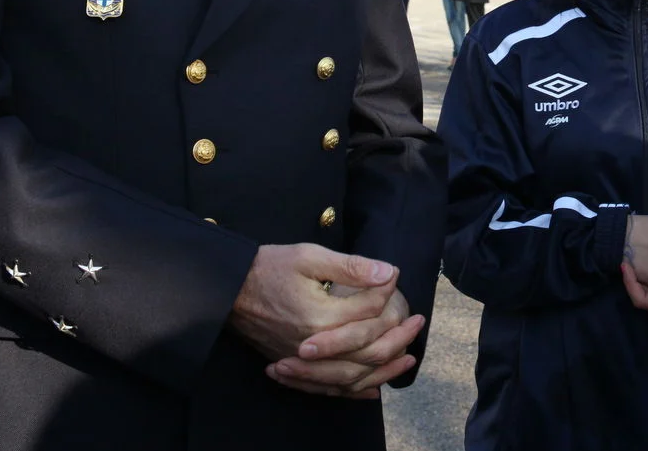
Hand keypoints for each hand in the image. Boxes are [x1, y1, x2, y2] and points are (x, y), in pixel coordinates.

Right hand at [230, 245, 416, 396]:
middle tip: (419, 322)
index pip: (368, 313)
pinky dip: (353, 391)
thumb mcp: (310, 256)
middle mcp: (313, 346)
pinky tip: (372, 390)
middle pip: (367, 352)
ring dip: (384, 369)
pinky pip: (328, 388)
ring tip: (408, 357)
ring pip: (352, 376)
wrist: (228, 289)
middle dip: (398, 337)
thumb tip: (389, 273)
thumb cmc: (269, 267)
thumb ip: (351, 266)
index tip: (396, 276)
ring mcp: (302, 361)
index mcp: (320, 317)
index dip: (386, 294)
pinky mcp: (293, 367)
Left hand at [620, 251, 647, 317]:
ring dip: (636, 278)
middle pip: (639, 298)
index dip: (630, 284)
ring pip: (642, 293)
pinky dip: (643, 276)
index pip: (641, 300)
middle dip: (631, 280)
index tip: (626, 264)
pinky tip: (641, 262)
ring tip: (630, 259)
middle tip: (625, 259)